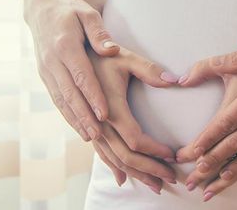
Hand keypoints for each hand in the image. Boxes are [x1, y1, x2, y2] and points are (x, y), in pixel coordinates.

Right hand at [27, 0, 120, 140]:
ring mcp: (45, 69)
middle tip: (98, 135)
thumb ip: (99, 33)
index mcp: (64, 45)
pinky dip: (67, 114)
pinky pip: (56, 98)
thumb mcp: (87, 13)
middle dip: (83, 115)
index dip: (93, 95)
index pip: (81, 74)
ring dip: (74, 119)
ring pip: (61, 99)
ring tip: (90, 137)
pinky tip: (78, 127)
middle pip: (69, 93)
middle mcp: (51, 60)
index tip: (105, 113)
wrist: (41, 8)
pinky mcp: (44, 75)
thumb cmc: (71, 10)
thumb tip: (111, 50)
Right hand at [87, 46, 179, 193]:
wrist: (62, 52)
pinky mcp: (84, 127)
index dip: (155, 151)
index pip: (135, 139)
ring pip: (112, 159)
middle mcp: (97, 122)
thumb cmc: (96, 52)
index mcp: (109, 107)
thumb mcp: (124, 56)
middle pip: (124, 156)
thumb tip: (174, 80)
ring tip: (155, 184)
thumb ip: (148, 69)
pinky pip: (100, 153)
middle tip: (170, 179)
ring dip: (135, 173)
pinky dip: (114, 167)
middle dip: (149, 169)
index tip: (173, 156)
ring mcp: (89, 127)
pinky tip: (123, 179)